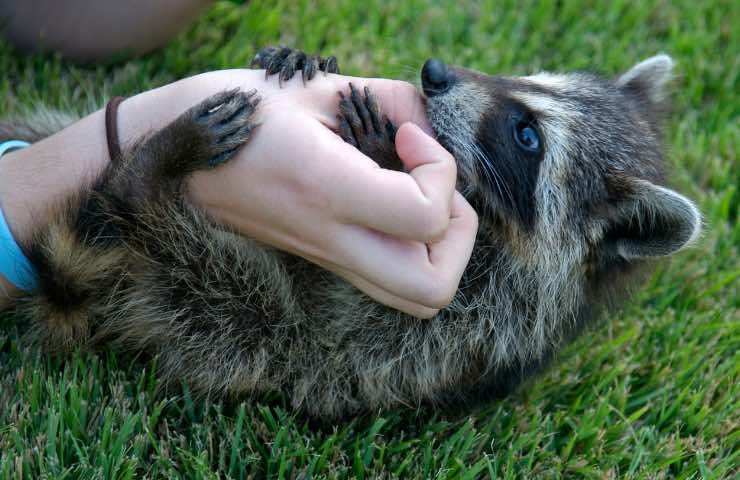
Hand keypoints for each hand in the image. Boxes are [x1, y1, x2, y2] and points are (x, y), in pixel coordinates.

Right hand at [179, 70, 477, 317]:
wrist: (164, 158)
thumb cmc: (226, 113)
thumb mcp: (306, 88)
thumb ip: (383, 98)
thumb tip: (430, 119)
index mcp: (325, 190)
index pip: (425, 216)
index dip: (441, 171)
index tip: (410, 136)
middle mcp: (330, 239)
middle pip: (432, 289)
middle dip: (458, 235)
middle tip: (435, 185)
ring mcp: (324, 257)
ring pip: (413, 298)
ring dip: (438, 250)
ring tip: (418, 194)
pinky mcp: (320, 257)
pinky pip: (386, 277)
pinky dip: (411, 248)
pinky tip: (390, 200)